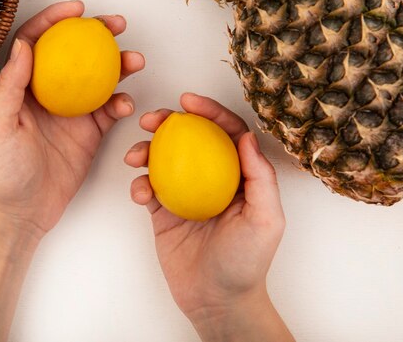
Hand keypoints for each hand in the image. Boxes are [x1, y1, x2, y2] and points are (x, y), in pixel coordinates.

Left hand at [0, 0, 144, 238]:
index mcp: (21, 87)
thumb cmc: (2, 171)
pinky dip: (121, 103)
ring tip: (135, 60)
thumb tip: (24, 45)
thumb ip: (9, 85)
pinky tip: (127, 103)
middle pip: (74, 54)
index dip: (55, 20)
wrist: (22, 212)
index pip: (38, 42)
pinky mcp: (89, 133)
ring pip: (98, 79)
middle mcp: (47, 94)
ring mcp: (71, 113)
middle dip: (97, 35)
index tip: (77, 10)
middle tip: (118, 25)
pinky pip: (109, 111)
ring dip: (119, 66)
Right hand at [124, 93, 290, 339]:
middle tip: (152, 119)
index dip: (209, 112)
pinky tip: (140, 192)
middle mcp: (211, 180)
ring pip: (162, 159)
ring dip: (145, 149)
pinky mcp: (164, 213)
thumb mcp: (266, 220)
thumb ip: (260, 178)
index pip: (225, 134)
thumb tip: (246, 137)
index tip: (188, 102)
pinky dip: (139, 185)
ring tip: (135, 154)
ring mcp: (185, 195)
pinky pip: (147, 189)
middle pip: (189, 140)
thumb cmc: (247, 263)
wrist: (216, 300)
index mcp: (238, 177)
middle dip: (168, 122)